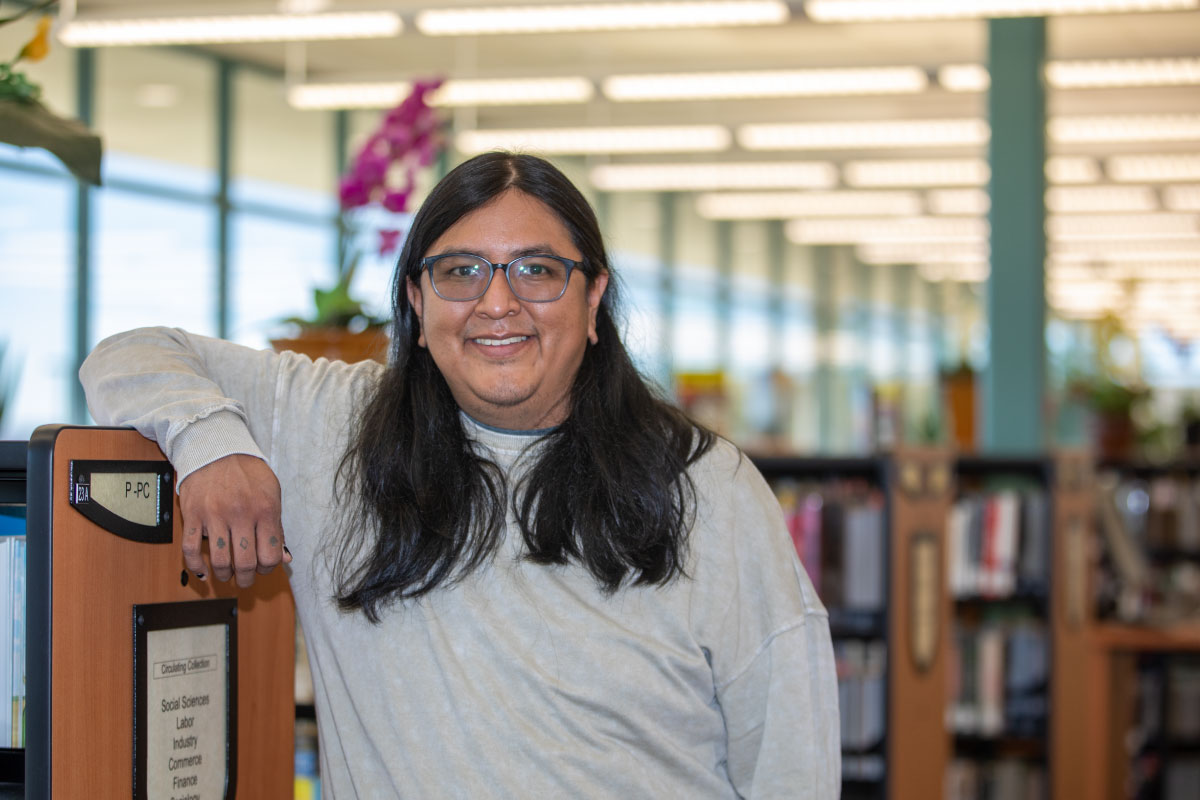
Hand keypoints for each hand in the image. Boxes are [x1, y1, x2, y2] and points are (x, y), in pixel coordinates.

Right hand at [179, 454, 291, 587]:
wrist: (217, 450)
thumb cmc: (248, 473)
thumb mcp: (272, 495)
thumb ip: (277, 527)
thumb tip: (285, 557)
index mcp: (265, 510)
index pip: (270, 554)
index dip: (269, 567)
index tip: (264, 567)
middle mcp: (241, 514)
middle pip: (245, 563)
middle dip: (246, 578)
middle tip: (245, 579)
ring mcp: (215, 515)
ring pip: (219, 561)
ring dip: (224, 575)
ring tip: (226, 575)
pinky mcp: (193, 515)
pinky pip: (191, 549)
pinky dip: (196, 566)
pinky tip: (203, 571)